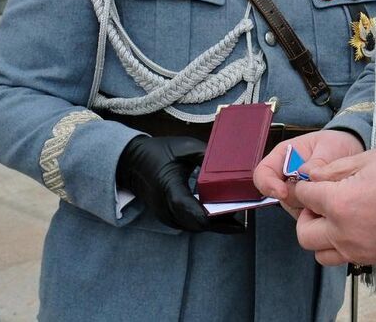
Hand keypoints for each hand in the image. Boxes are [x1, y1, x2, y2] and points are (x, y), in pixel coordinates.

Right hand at [115, 135, 243, 233]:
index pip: (191, 209)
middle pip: (196, 224)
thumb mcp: (184, 148)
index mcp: (169, 187)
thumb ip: (206, 155)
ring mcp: (164, 215)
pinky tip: (221, 214)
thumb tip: (232, 161)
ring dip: (214, 224)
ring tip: (237, 215)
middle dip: (220, 223)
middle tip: (244, 216)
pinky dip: (205, 222)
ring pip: (193, 227)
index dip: (214, 216)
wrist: (131, 163)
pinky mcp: (167, 217)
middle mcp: (165, 207)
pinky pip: (188, 224)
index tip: (236, 216)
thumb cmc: (158, 152)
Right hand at [253, 129, 363, 217]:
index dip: (268, 185)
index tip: (282, 192)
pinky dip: (316, 211)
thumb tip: (306, 173)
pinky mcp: (304, 206)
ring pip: (292, 207)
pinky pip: (304, 215)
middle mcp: (284, 176)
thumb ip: (318, 160)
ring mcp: (294, 193)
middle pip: (278, 195)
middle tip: (320, 187)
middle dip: (298, 196)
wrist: (351, 154)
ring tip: (329, 189)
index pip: (263, 173)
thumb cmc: (336, 145)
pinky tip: (330, 199)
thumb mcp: (330, 147)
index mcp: (283, 156)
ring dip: (309, 203)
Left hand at [292, 149, 375, 265]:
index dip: (305, 187)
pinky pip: (341, 258)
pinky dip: (339, 246)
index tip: (311, 184)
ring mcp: (354, 248)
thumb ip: (333, 169)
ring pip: (318, 252)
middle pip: (303, 232)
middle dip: (306, 216)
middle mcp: (341, 231)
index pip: (304, 197)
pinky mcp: (368, 258)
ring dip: (320, 236)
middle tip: (320, 204)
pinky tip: (352, 229)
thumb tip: (311, 175)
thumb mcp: (366, 160)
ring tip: (335, 220)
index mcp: (338, 202)